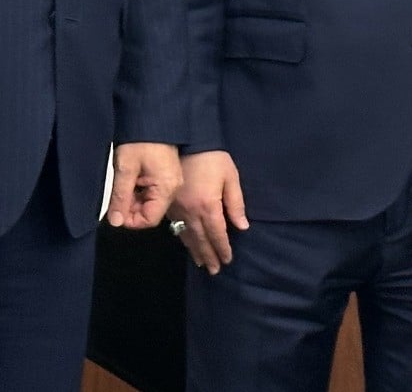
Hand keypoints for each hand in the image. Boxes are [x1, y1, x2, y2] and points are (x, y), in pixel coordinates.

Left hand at [107, 142, 181, 228]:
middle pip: (150, 211)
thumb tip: (115, 220)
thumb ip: (120, 197)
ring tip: (124, 180)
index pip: (149, 219)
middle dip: (130, 207)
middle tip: (117, 193)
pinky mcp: (167, 173)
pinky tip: (131, 176)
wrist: (151, 114)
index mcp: (166, 187)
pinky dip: (139, 188)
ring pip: (150, 201)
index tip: (116, 212)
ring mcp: (171, 179)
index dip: (130, 219)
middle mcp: (173, 186)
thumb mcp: (125, 168)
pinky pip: (153, 190)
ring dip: (134, 197)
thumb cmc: (141, 137)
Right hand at [166, 151, 247, 273]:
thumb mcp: (230, 177)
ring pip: (187, 236)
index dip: (222, 248)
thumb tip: (242, 227)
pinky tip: (187, 244)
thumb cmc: (213, 158)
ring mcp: (177, 210)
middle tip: (214, 270)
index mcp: (208, 205)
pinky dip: (183, 238)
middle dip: (209, 255)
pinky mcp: (169, 205)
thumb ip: (236, 203)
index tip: (227, 260)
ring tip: (202, 263)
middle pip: (201, 239)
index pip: (217, 233)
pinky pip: (176, 228)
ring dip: (195, 251)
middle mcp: (191, 212)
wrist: (186, 143)